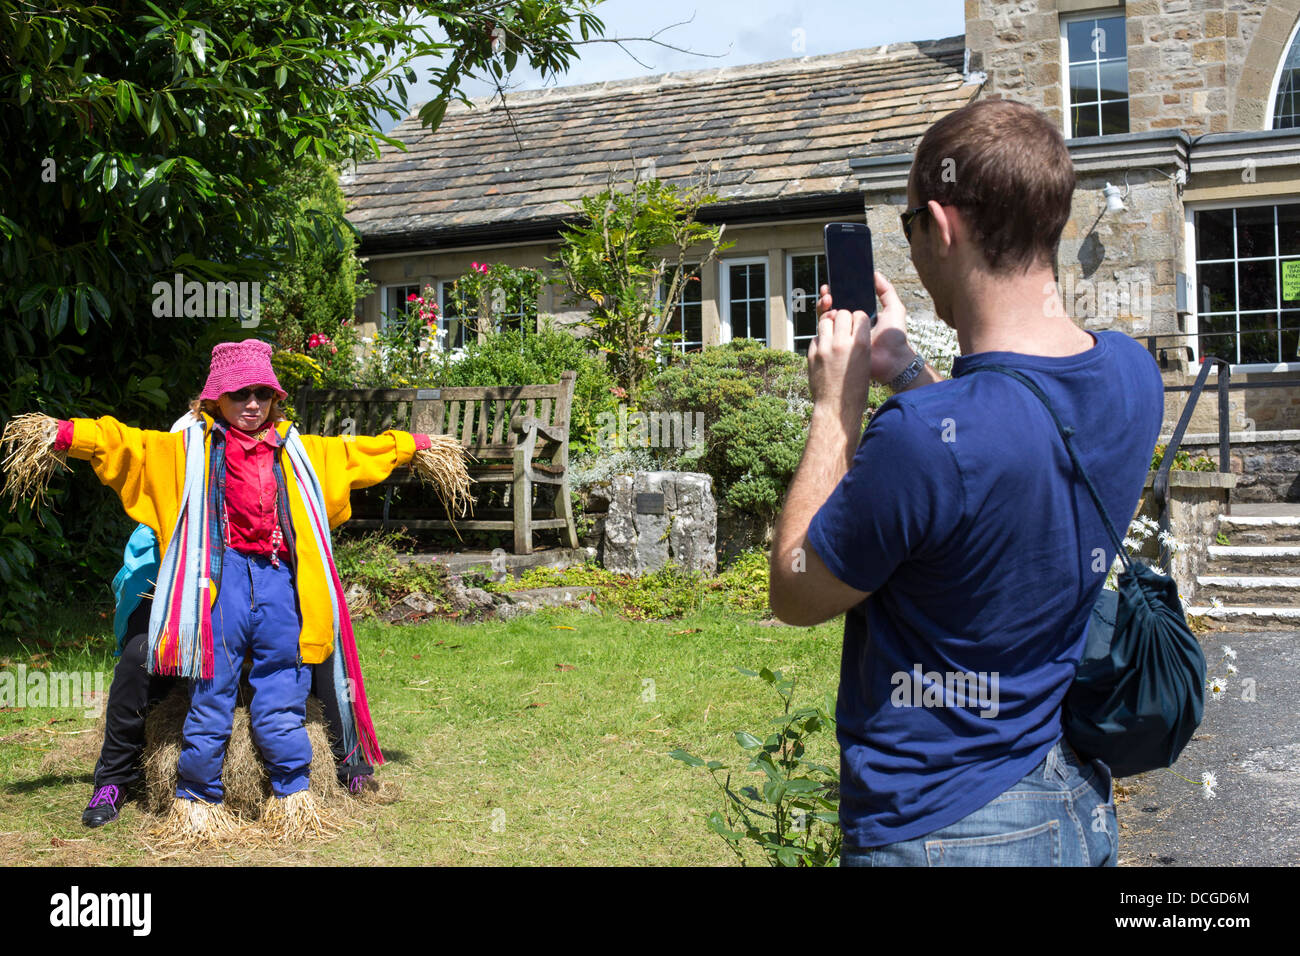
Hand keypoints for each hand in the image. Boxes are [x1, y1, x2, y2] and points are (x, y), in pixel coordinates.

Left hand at [807, 294, 871, 421]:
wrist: (837, 406)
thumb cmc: (855, 388)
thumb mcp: (866, 362)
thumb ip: (860, 342)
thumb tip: (853, 326)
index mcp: (860, 345)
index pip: (859, 315)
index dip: (858, 319)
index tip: (857, 325)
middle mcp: (841, 343)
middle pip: (842, 314)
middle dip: (844, 319)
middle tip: (844, 328)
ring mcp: (824, 348)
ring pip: (825, 321)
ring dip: (830, 325)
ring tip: (833, 335)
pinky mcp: (811, 354)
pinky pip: (816, 336)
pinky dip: (820, 339)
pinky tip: (825, 349)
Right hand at [817, 272, 914, 383]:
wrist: (892, 360)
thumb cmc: (895, 336)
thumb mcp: (894, 309)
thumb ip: (886, 291)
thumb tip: (875, 273)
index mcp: (861, 315)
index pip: (845, 300)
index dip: (837, 291)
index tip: (832, 284)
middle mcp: (850, 325)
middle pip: (833, 307)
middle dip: (826, 297)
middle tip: (827, 292)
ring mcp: (843, 336)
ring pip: (826, 318)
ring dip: (824, 307)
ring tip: (828, 301)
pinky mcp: (839, 346)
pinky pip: (826, 333)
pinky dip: (823, 322)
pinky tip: (828, 314)